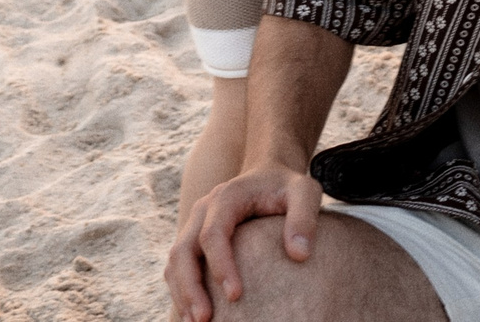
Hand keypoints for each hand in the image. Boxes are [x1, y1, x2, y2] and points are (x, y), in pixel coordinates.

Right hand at [165, 163, 322, 321]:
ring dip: (181, 293)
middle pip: (182, 250)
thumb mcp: (305, 191)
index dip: (221, 266)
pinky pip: (179, 267)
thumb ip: (304, 218)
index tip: (235, 296)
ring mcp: (195, 225)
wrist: (267, 172)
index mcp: (226, 197)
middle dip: (190, 287)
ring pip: (175, 261)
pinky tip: (193, 315)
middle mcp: (203, 210)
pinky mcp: (195, 239)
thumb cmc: (287, 186)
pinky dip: (181, 291)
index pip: (213, 234)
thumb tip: (299, 255)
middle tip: (205, 319)